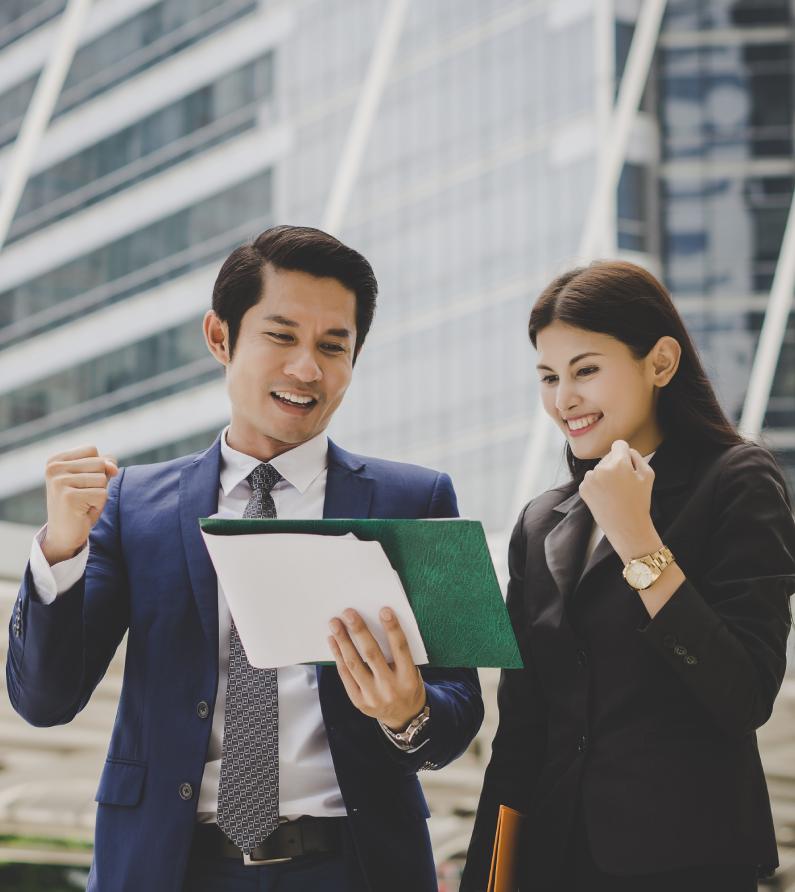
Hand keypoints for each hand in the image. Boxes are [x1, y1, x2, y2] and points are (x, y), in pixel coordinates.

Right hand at [42, 446, 118, 564]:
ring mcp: (59, 482)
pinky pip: (102, 494)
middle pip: (99, 463)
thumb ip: (104, 465)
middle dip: (99, 483)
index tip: (81, 483)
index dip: (96, 468)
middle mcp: (54, 468)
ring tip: (83, 504)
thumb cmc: (80, 504)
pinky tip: (83, 512)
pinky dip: (98, 505)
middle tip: (83, 496)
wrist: (64, 535)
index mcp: (55, 460)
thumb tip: (112, 467)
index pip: (92, 450)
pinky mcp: (69, 497)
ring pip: (102, 479)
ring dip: (99, 495)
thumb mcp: (92, 479)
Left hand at [328, 607, 425, 730]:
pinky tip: (333, 642)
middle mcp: (390, 688)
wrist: (405, 717)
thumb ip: (397, 653)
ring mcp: (373, 696)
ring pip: (354, 664)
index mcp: (408, 677)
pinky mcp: (359, 702)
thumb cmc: (408, 685)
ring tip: (335, 624)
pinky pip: (346, 676)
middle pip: (372, 654)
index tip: (383, 610)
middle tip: (348, 613)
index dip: (392, 628)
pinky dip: (338, 657)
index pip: (400, 648)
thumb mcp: (412, 671)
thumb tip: (374, 625)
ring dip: (343, 641)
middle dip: (359, 631)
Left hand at [578, 440, 661, 563]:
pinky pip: (592, 479)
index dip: (625, 453)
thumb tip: (625, 450)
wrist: (626, 527)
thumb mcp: (648, 475)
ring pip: (599, 468)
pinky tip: (606, 497)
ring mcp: (590, 479)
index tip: (627, 463)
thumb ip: (637, 456)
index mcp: (618, 463)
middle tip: (624, 484)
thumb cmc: (640, 501)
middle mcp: (601, 468)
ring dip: (606, 475)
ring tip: (615, 492)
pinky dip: (598, 485)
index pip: (619, 444)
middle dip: (616, 465)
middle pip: (609, 456)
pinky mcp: (583, 489)